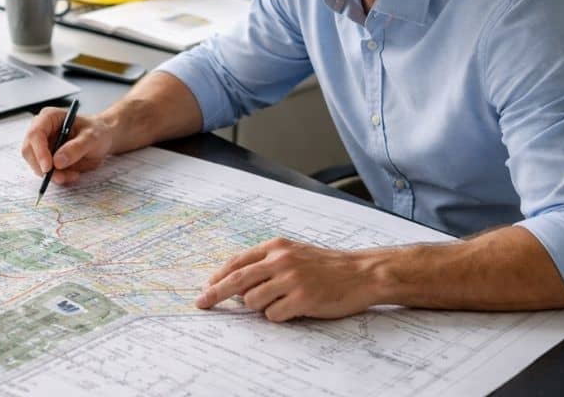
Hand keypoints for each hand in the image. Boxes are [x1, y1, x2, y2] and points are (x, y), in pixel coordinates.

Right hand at [21, 107, 114, 184]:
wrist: (103, 139)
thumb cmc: (97, 131)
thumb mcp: (92, 137)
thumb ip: (76, 148)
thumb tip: (57, 161)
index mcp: (49, 117)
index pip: (35, 134)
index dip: (39, 151)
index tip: (49, 167)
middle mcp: (41, 130)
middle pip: (29, 151)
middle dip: (44, 168)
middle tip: (61, 177)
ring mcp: (41, 145)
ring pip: (36, 164)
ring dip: (52, 175)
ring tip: (73, 174)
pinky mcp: (45, 159)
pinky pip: (45, 172)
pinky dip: (57, 177)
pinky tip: (72, 174)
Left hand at [195, 237, 378, 321]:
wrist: (362, 273)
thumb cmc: (326, 266)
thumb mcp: (294, 253)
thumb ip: (267, 263)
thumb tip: (236, 282)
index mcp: (276, 247)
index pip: (238, 261)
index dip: (218, 276)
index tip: (206, 287)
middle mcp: (281, 260)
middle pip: (236, 280)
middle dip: (215, 293)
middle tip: (201, 303)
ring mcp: (292, 279)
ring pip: (253, 301)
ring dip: (259, 307)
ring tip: (280, 302)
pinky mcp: (303, 298)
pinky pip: (273, 315)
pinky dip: (277, 316)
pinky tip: (293, 309)